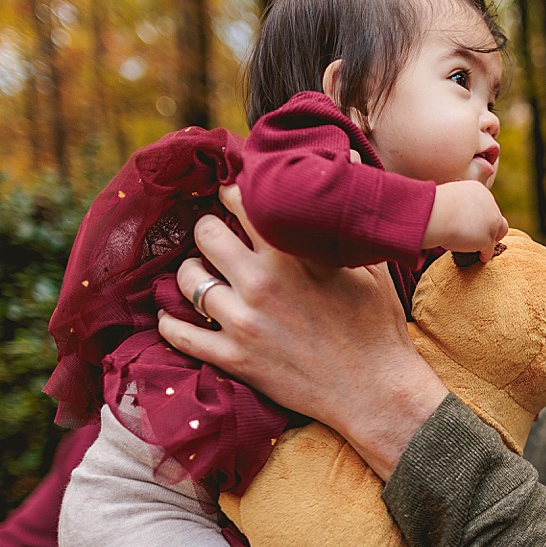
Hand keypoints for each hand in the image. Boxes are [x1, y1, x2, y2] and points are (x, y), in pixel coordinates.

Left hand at [158, 184, 448, 478]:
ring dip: (190, 273)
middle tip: (215, 236)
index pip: (241, 202)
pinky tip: (171, 314)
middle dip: (208, 229)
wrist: (375, 391)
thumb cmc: (377, 327)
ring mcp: (243, 322)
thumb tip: (352, 155)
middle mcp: (261, 282)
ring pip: (187, 279)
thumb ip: (347, 214)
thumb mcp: (371, 266)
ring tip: (200, 274)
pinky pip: (179, 333)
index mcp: (292, 254)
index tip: (231, 196)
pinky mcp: (234, 358)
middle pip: (205, 233)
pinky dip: (168, 321)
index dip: (231, 193)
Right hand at [422, 181, 507, 259]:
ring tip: (485, 249)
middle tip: (485, 237)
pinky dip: (486, 254)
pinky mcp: (487, 239)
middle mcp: (490, 204)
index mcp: (479, 191)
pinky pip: (490, 250)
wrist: (437, 214)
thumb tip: (452, 215)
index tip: (477, 223)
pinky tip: (481, 258)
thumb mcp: (448, 198)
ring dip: (491, 241)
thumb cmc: (434, 205)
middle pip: (497, 219)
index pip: (487, 205)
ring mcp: (491, 223)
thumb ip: (456, 205)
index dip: (483, 215)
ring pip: (498, 234)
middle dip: (492, 228)